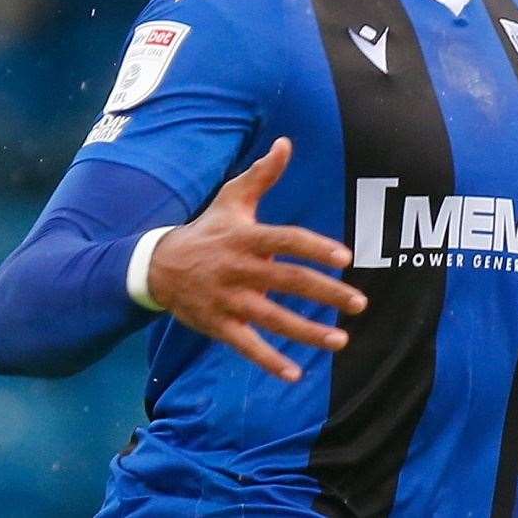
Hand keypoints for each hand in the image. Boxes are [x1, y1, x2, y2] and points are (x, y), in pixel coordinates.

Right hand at [147, 137, 366, 381]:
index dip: (317, 247)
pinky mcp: (219, 326)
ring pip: (273, 320)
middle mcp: (240, 270)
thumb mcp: (232, 199)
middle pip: (289, 281)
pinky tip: (295, 374)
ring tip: (340, 342)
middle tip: (359, 303)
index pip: (287, 240)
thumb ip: (263, 175)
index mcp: (247, 238)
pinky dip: (270, 362)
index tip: (346, 257)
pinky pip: (248, 347)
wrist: (158, 266)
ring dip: (308, 333)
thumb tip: (286, 143)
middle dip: (326, 293)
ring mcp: (229, 300)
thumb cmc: (208, 229)